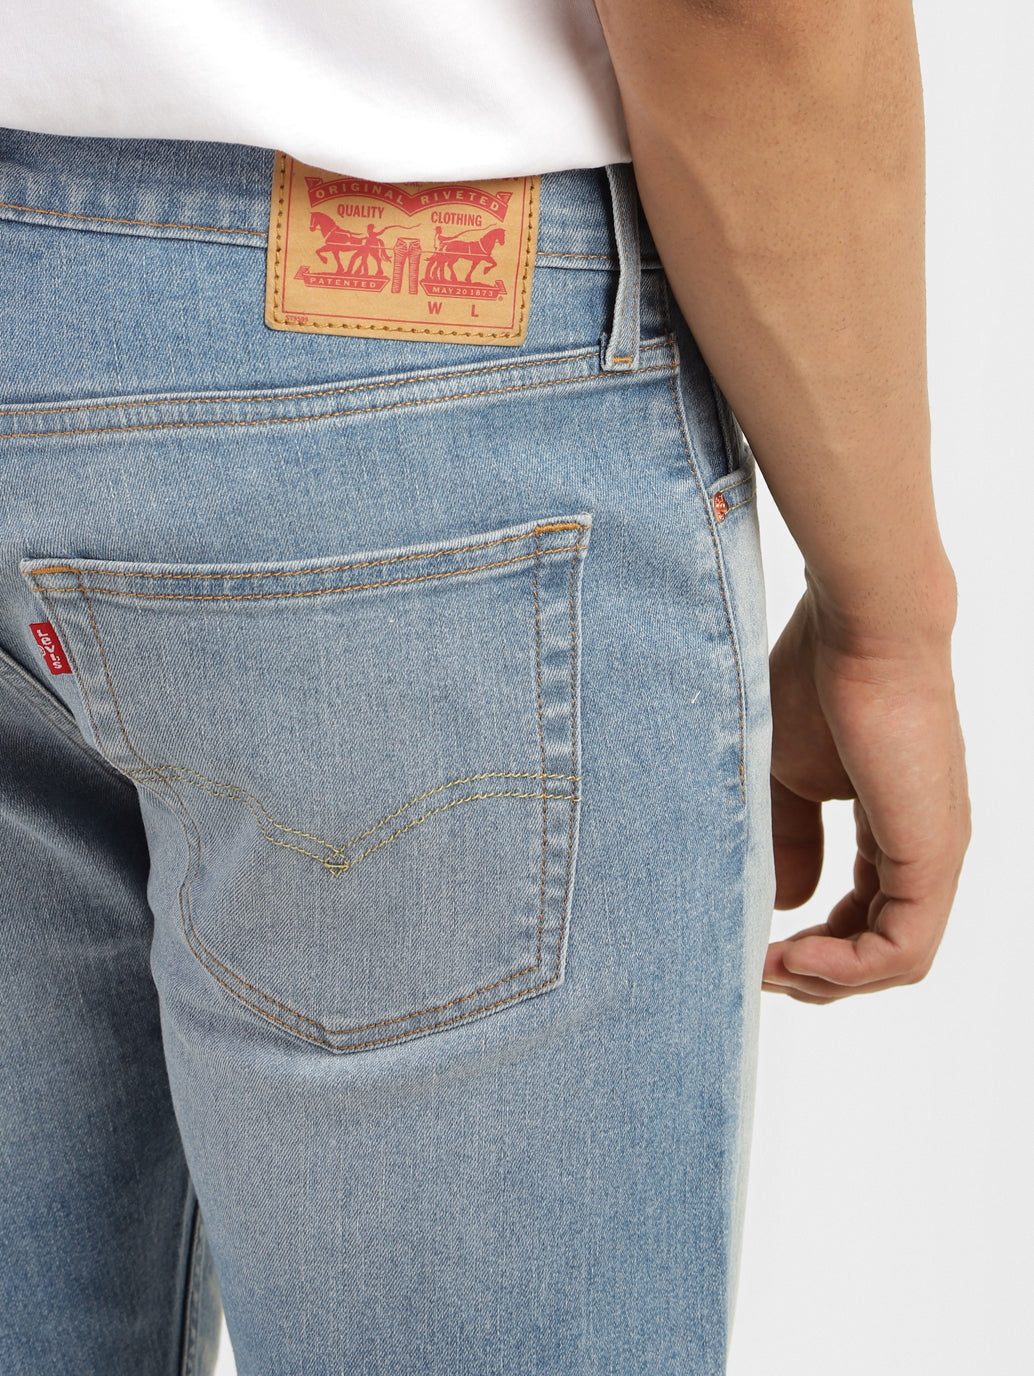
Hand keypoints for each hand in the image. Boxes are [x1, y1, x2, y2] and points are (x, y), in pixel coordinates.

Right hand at [763, 589, 969, 1002]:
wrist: (858, 627)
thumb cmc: (816, 682)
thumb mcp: (788, 776)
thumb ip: (791, 840)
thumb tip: (788, 904)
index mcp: (896, 831)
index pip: (867, 918)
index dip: (813, 947)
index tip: (754, 945)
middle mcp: (925, 850)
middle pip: (881, 952)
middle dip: (817, 975)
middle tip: (756, 967)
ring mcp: (934, 854)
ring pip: (896, 961)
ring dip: (828, 979)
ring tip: (770, 967)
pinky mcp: (931, 854)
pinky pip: (900, 948)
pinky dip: (846, 968)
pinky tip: (793, 956)